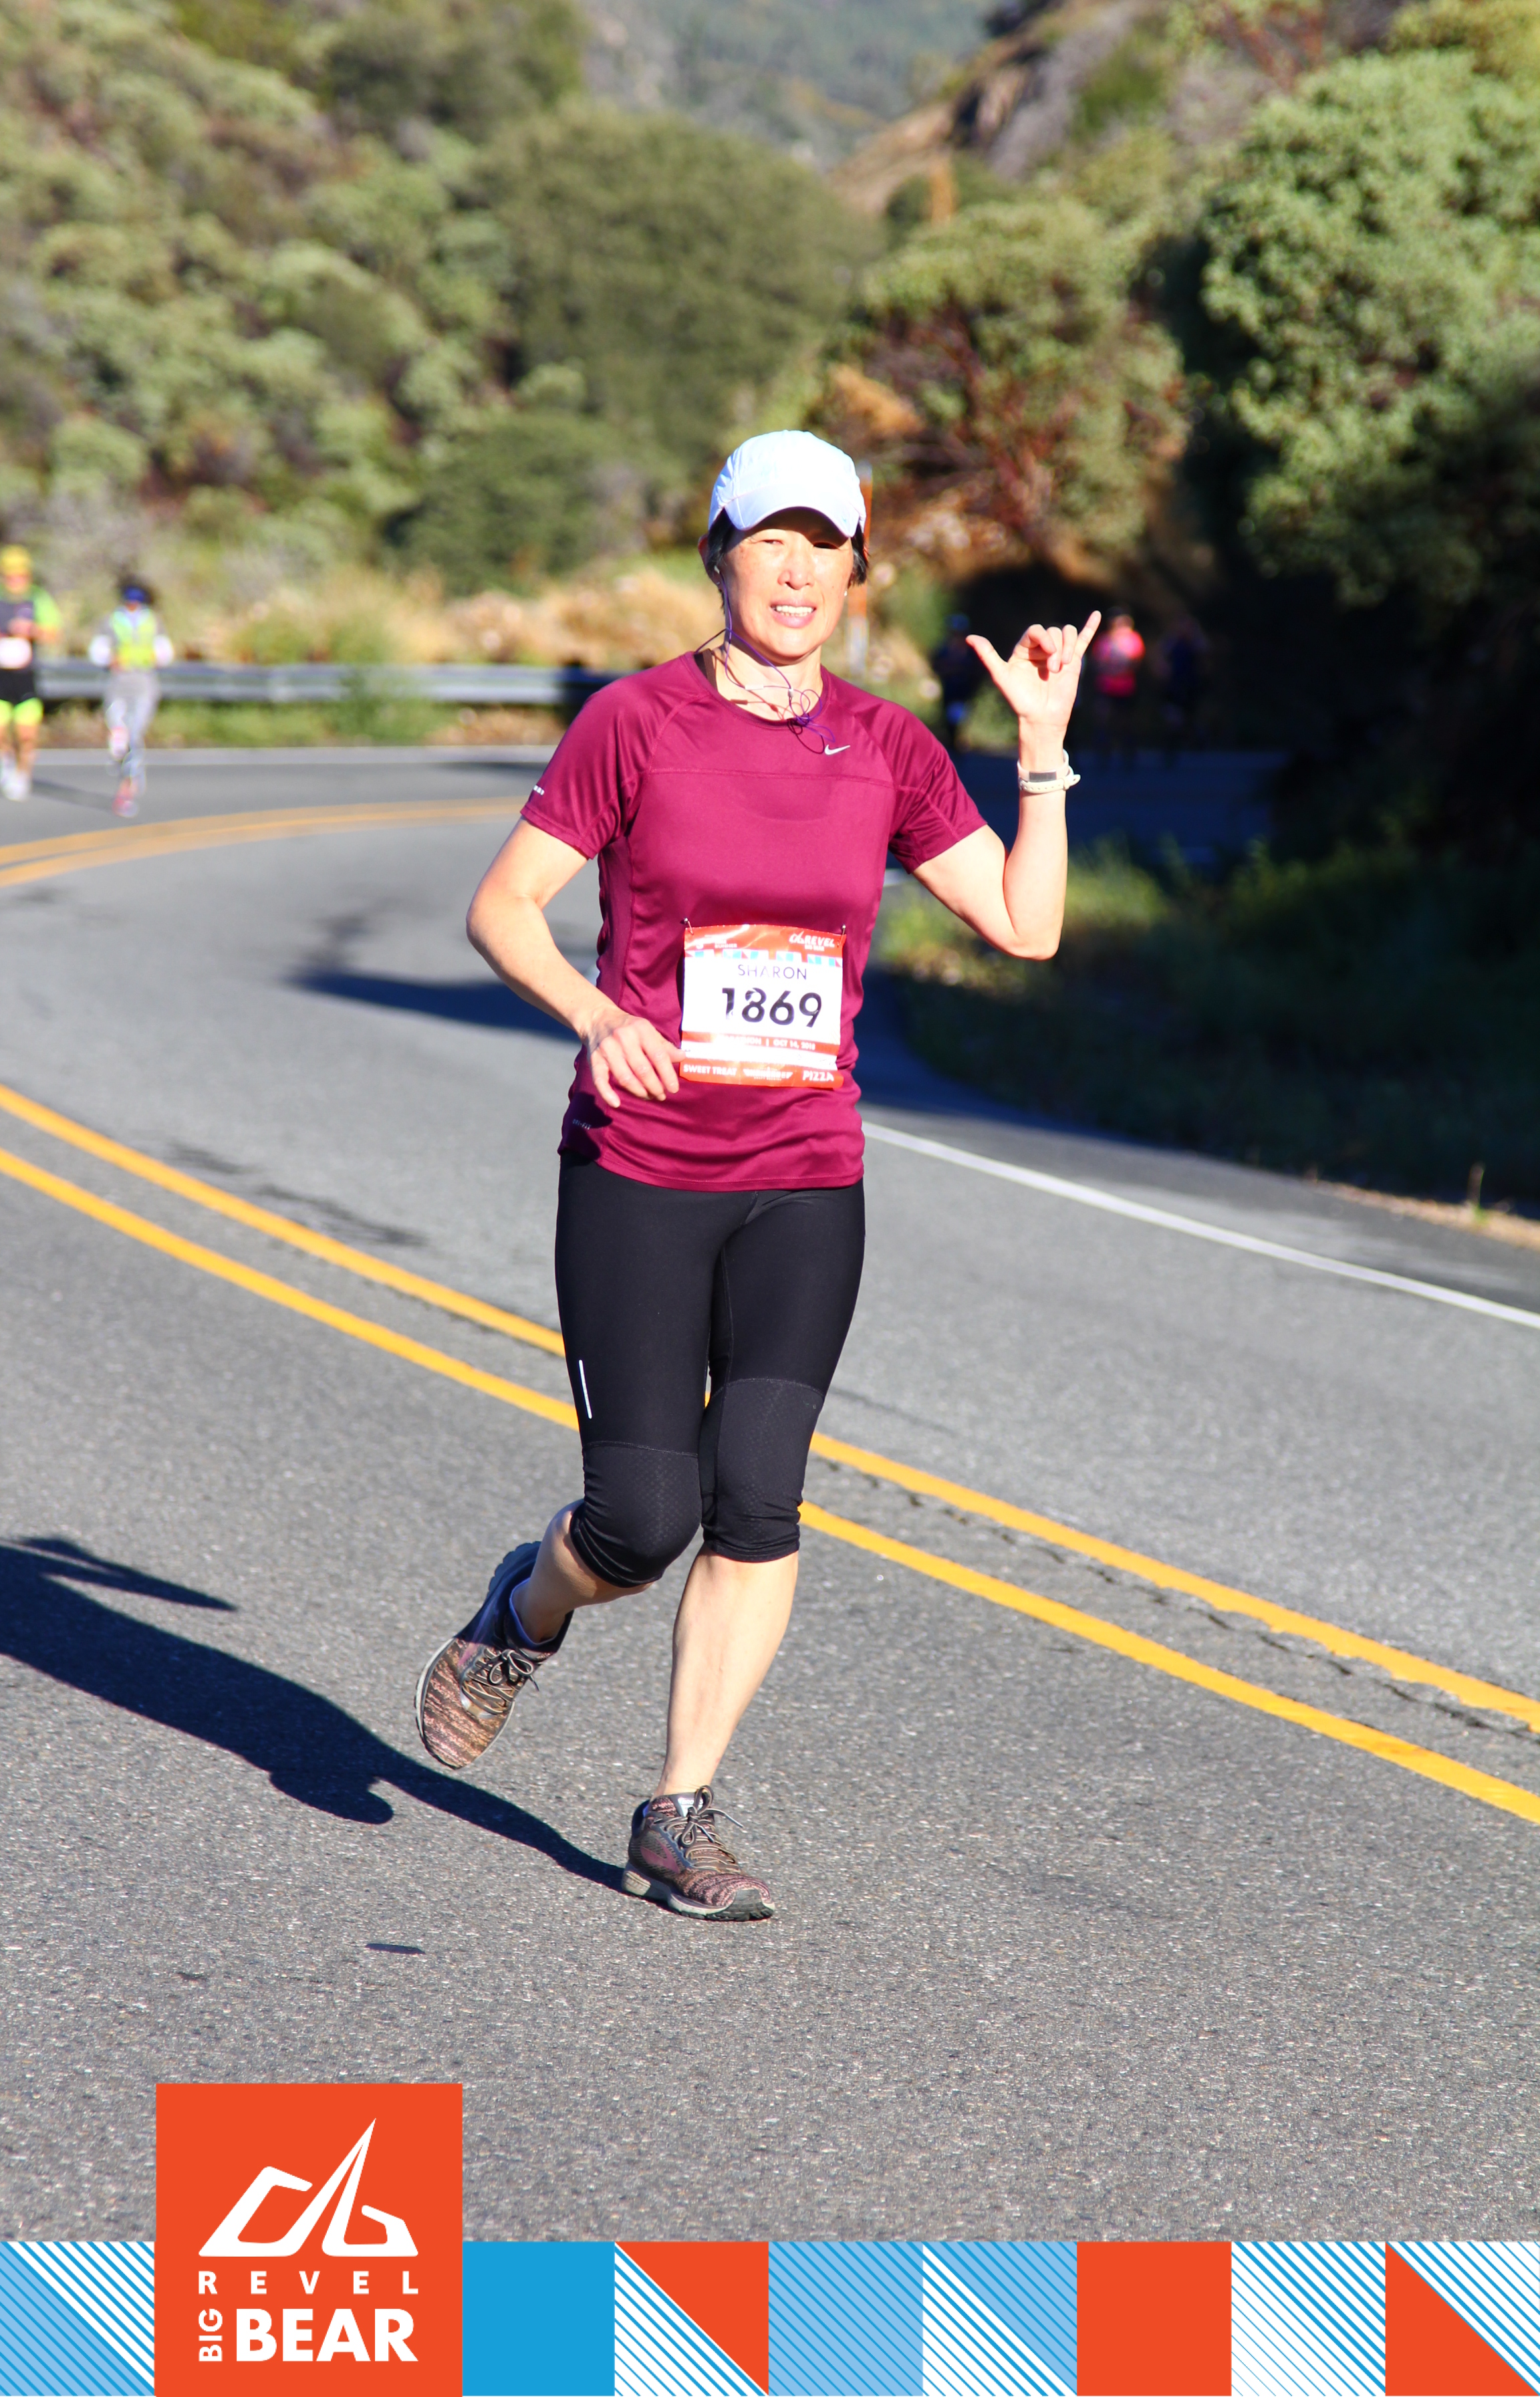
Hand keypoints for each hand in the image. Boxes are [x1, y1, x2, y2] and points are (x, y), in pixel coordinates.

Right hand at [583, 1003, 681, 1107]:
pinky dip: (607, 1094)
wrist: (598, 1018)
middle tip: (660, 1095)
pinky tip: (616, 1103)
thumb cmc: (628, 1028)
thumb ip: (664, 1046)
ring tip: (648, 1096)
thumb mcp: (647, 1031)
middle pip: (643, 1070)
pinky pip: (600, 1080)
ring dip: (638, 1092)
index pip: (659, 1056)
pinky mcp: (594, 1058)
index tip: (673, 1088)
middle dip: (654, 1087)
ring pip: (625, 1078)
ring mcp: (607, 1049)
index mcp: (641, 1029)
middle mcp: (624, 1038)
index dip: (668, 1075)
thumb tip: (682, 1057)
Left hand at [968, 614, 1100, 752]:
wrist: (1041, 717)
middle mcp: (1041, 649)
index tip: (1048, 656)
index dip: (1043, 638)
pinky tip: (1097, 615)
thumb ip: (988, 656)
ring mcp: (1058, 653)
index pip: (1036, 631)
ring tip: (1063, 666)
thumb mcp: (1001, 676)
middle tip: (1053, 670)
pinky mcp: (1073, 661)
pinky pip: (1083, 640)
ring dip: (1068, 646)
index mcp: (1024, 649)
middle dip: (1055, 648)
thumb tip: (969, 638)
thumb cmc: (1020, 700)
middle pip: (1053, 631)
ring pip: (1067, 634)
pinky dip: (1089, 627)